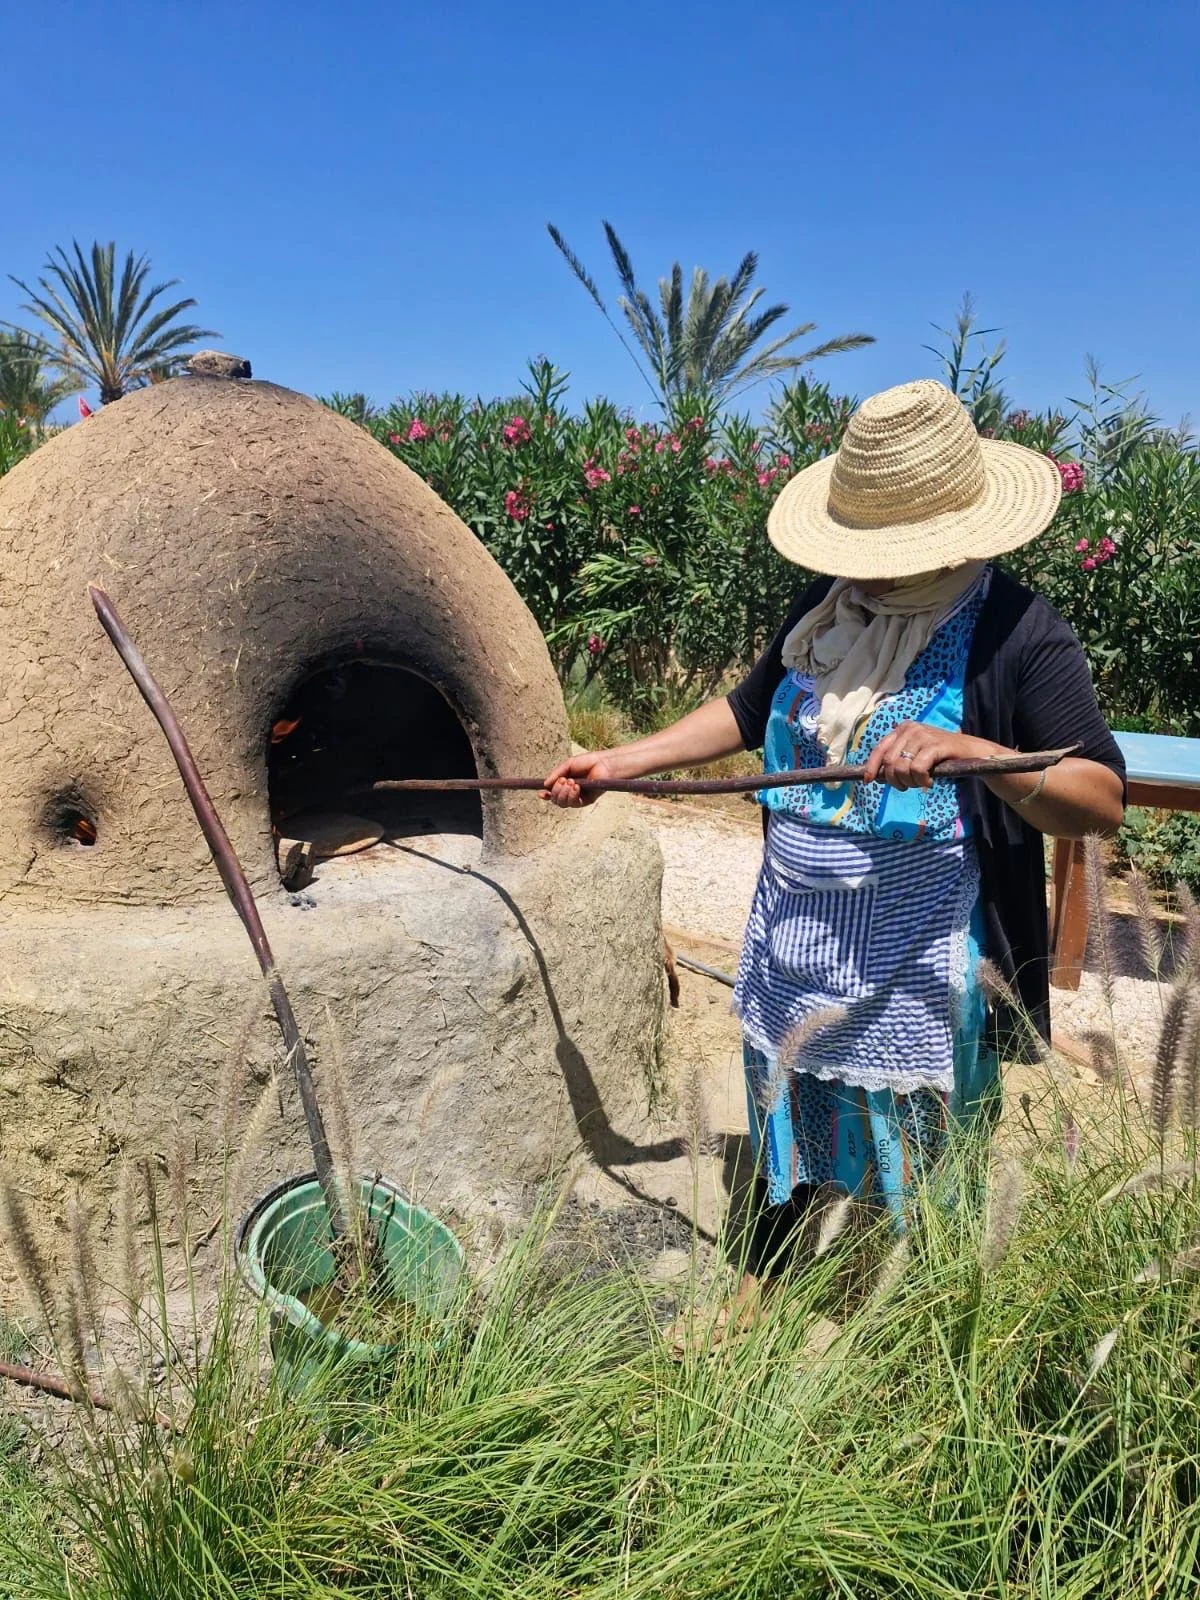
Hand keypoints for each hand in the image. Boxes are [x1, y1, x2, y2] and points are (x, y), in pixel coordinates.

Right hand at [540, 750, 623, 806]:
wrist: (603, 763)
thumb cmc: (588, 762)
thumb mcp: (568, 765)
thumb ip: (556, 774)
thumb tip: (545, 785)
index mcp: (565, 783)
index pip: (552, 793)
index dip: (546, 795)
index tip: (541, 794)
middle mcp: (570, 792)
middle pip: (556, 800)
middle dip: (556, 791)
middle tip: (563, 780)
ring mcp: (578, 797)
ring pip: (563, 804)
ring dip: (563, 793)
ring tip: (571, 782)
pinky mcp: (586, 801)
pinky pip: (574, 804)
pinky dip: (572, 796)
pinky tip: (576, 786)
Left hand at [861, 724, 1006, 790]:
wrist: (971, 752)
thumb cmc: (940, 757)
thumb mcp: (915, 756)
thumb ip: (897, 762)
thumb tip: (875, 777)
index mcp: (902, 729)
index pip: (879, 749)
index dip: (872, 767)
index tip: (869, 781)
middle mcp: (910, 729)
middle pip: (889, 762)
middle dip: (895, 780)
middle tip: (907, 787)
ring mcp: (923, 735)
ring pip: (902, 768)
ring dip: (910, 783)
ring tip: (920, 783)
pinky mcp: (935, 745)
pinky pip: (917, 769)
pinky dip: (921, 780)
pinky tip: (929, 782)